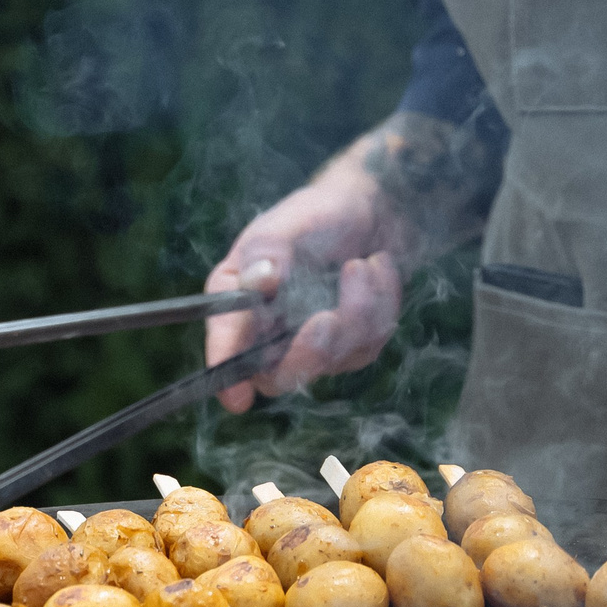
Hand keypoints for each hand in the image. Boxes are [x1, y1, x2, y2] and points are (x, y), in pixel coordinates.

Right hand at [204, 167, 403, 413]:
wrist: (372, 210)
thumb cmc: (319, 212)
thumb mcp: (290, 221)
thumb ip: (268, 249)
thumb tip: (259, 278)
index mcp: (237, 300)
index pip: (226, 345)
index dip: (227, 374)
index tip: (236, 397)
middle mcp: (267, 330)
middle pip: (279, 376)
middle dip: (310, 350)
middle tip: (327, 317)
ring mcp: (310, 344)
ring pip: (333, 357)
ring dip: (358, 307)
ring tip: (364, 264)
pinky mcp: (349, 346)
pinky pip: (368, 343)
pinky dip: (380, 302)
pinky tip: (376, 270)